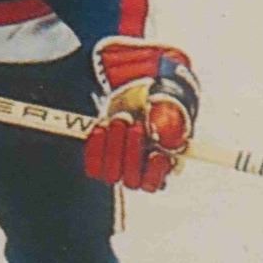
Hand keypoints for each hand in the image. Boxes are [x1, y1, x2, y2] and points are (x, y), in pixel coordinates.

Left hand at [84, 38, 198, 192]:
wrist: (139, 81)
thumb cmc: (160, 91)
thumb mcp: (168, 97)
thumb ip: (169, 115)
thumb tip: (165, 138)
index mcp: (165, 160)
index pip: (156, 182)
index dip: (153, 171)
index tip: (154, 152)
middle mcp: (141, 168)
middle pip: (132, 180)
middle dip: (129, 150)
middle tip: (129, 121)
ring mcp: (120, 163)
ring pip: (112, 174)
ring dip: (112, 147)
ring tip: (118, 118)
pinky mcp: (102, 155)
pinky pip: (93, 167)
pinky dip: (94, 148)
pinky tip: (100, 127)